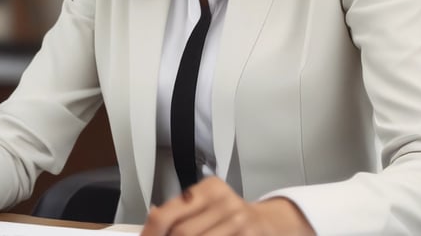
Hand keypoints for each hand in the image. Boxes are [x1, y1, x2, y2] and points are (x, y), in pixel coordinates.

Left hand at [141, 177, 313, 235]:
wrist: (270, 223)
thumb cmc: (231, 216)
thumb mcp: (207, 204)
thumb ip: (181, 210)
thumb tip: (151, 217)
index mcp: (209, 189)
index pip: (168, 213)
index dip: (151, 233)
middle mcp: (225, 202)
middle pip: (182, 233)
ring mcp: (239, 222)